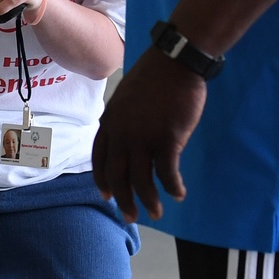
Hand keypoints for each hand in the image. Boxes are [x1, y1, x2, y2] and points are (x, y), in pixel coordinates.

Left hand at [92, 50, 207, 222]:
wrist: (174, 61)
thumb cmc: (154, 76)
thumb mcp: (126, 97)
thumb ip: (123, 120)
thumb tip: (129, 140)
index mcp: (110, 122)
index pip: (100, 158)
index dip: (102, 180)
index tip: (107, 196)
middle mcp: (122, 133)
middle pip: (118, 176)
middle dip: (124, 200)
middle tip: (131, 217)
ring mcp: (144, 137)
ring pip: (141, 180)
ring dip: (148, 201)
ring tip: (156, 213)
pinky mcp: (167, 139)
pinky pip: (167, 173)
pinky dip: (172, 187)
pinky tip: (178, 194)